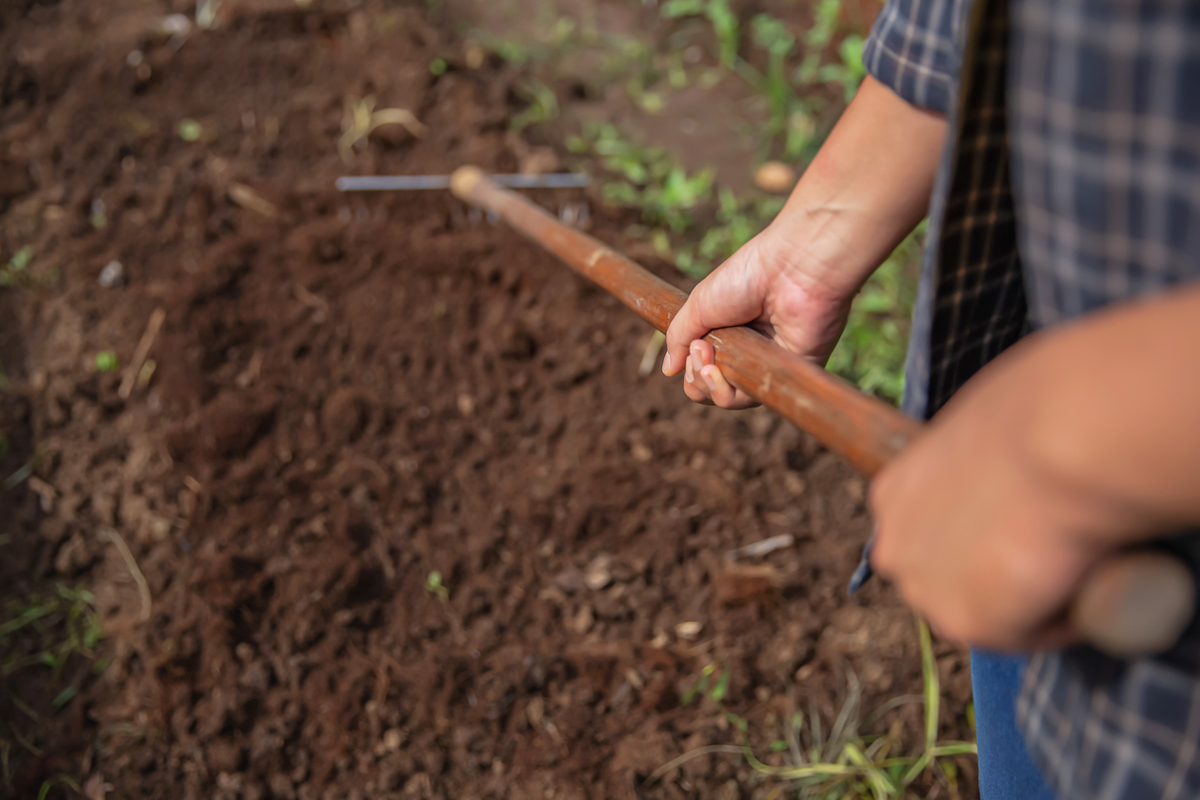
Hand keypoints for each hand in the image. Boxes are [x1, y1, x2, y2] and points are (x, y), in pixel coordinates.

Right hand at [662, 225, 855, 407]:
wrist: (790, 269)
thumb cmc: (747, 277)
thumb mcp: (699, 305)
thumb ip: (679, 338)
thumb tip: (668, 370)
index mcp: (730, 333)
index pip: (702, 367)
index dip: (691, 367)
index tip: (692, 346)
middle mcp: (749, 350)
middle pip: (712, 387)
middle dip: (696, 376)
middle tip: (699, 350)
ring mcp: (768, 363)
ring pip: (729, 398)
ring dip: (708, 385)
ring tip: (707, 363)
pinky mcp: (787, 373)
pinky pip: (752, 397)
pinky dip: (727, 392)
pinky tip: (719, 372)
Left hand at [868, 338, 1139, 650]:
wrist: (1066, 438)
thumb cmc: (1042, 409)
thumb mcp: (990, 427)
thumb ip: (986, 459)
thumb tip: (1020, 469)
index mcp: (894, 493)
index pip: (930, 535)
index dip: (981, 536)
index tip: (1026, 526)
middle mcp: (894, 547)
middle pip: (948, 581)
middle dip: (996, 576)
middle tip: (1059, 552)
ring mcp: (928, 592)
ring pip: (987, 612)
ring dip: (1029, 601)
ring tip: (1078, 565)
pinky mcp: (971, 626)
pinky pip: (1028, 633)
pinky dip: (1062, 617)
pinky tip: (1089, 583)